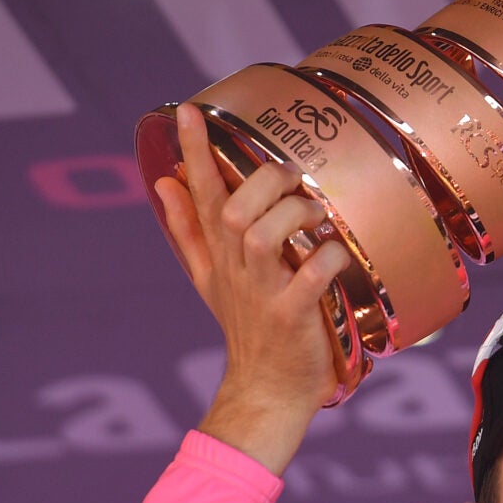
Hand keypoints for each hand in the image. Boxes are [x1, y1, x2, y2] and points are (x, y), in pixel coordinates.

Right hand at [153, 102, 352, 474]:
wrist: (267, 390)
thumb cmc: (247, 327)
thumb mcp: (210, 277)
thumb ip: (189, 229)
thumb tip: (166, 183)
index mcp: (218, 255)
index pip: (201, 195)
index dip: (194, 153)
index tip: (189, 112)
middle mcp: (236, 270)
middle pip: (232, 210)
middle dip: (262, 183)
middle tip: (291, 180)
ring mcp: (263, 295)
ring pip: (262, 238)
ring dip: (293, 216)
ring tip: (315, 215)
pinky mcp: (292, 318)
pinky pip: (309, 278)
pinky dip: (325, 259)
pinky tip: (336, 255)